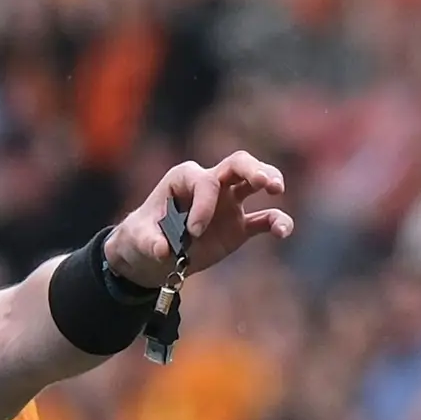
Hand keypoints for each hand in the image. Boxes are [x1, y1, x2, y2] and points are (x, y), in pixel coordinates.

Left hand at [104, 151, 291, 285]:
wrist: (150, 255)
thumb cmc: (141, 236)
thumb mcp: (136, 238)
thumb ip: (148, 241)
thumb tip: (163, 250)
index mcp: (184, 178)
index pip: (204, 181)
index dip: (204, 204)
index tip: (193, 231)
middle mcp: (210, 185)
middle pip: (237, 164)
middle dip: (252, 169)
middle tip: (264, 183)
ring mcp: (228, 203)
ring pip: (255, 182)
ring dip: (269, 181)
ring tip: (277, 190)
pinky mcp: (239, 226)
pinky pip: (264, 220)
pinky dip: (277, 223)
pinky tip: (284, 231)